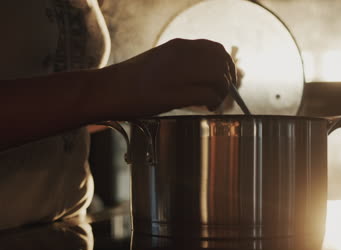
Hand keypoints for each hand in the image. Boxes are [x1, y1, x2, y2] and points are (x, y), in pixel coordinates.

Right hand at [107, 38, 236, 117]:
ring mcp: (179, 73)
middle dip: (228, 78)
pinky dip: (214, 102)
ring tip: (214, 102)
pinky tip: (208, 107)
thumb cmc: (131, 80)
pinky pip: (209, 95)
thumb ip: (182, 64)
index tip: (226, 77)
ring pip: (218, 77)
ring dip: (222, 92)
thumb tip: (203, 76)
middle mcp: (182, 55)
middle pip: (221, 62)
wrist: (107, 90)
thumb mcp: (160, 61)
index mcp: (178, 46)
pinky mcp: (175, 93)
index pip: (215, 49)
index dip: (226, 64)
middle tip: (224, 92)